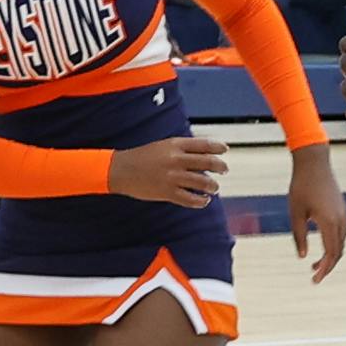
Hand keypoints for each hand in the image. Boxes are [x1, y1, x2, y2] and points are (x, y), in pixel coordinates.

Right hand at [110, 136, 227, 207]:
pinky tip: (204, 200)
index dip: (218, 147)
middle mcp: (176, 160)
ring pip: (203, 182)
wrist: (120, 170)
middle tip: (225, 169)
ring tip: (214, 188)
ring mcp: (172, 177)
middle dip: (220, 166)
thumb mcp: (163, 146)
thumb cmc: (142, 157)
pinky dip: (201, 201)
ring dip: (213, 186)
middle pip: (208, 162)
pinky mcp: (167, 192)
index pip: (203, 144)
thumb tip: (203, 154)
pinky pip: (191, 199)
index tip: (225, 150)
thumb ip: (182, 149)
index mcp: (175, 145)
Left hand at [288, 143, 345, 282]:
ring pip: (341, 243)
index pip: (331, 254)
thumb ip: (299, 236)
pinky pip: (342, 234)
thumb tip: (303, 256)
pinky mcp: (342, 210)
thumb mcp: (296, 213)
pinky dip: (334, 245)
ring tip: (315, 264)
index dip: (324, 269)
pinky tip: (323, 246)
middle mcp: (340, 220)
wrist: (314, 163)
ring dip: (331, 256)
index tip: (315, 280)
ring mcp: (344, 215)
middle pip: (338, 252)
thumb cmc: (301, 186)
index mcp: (329, 222)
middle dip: (328, 266)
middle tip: (314, 276)